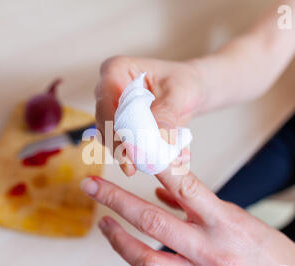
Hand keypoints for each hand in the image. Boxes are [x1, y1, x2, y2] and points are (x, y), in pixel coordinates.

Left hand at [80, 170, 294, 265]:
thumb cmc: (264, 248)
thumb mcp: (236, 216)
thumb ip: (198, 204)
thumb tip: (161, 190)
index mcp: (225, 222)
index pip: (186, 187)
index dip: (156, 166)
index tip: (133, 150)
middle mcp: (211, 251)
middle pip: (152, 222)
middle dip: (115, 201)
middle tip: (93, 187)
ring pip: (146, 260)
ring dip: (118, 241)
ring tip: (106, 225)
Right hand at [95, 56, 205, 175]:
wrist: (190, 91)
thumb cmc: (184, 82)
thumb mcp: (179, 95)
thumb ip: (167, 114)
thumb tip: (157, 137)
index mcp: (116, 70)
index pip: (106, 103)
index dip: (115, 130)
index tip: (128, 152)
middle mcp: (108, 89)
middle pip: (104, 123)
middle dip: (120, 147)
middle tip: (136, 167)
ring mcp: (111, 109)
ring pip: (109, 138)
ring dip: (129, 155)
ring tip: (155, 166)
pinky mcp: (119, 127)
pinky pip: (122, 146)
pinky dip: (139, 157)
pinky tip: (159, 163)